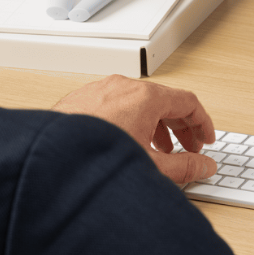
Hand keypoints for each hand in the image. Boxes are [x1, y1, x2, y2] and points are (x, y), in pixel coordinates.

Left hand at [52, 75, 216, 185]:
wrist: (47, 163)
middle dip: (180, 127)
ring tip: (158, 150)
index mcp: (145, 97)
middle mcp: (123, 87)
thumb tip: (204, 166)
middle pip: (165, 101)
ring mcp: (99, 90)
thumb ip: (186, 166)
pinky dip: (130, 122)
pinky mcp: (81, 100)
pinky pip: (115, 105)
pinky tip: (127, 145)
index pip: (188, 102)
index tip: (205, 139)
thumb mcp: (151, 167)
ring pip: (138, 103)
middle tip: (188, 148)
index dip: (202, 123)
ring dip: (155, 126)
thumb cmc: (93, 160)